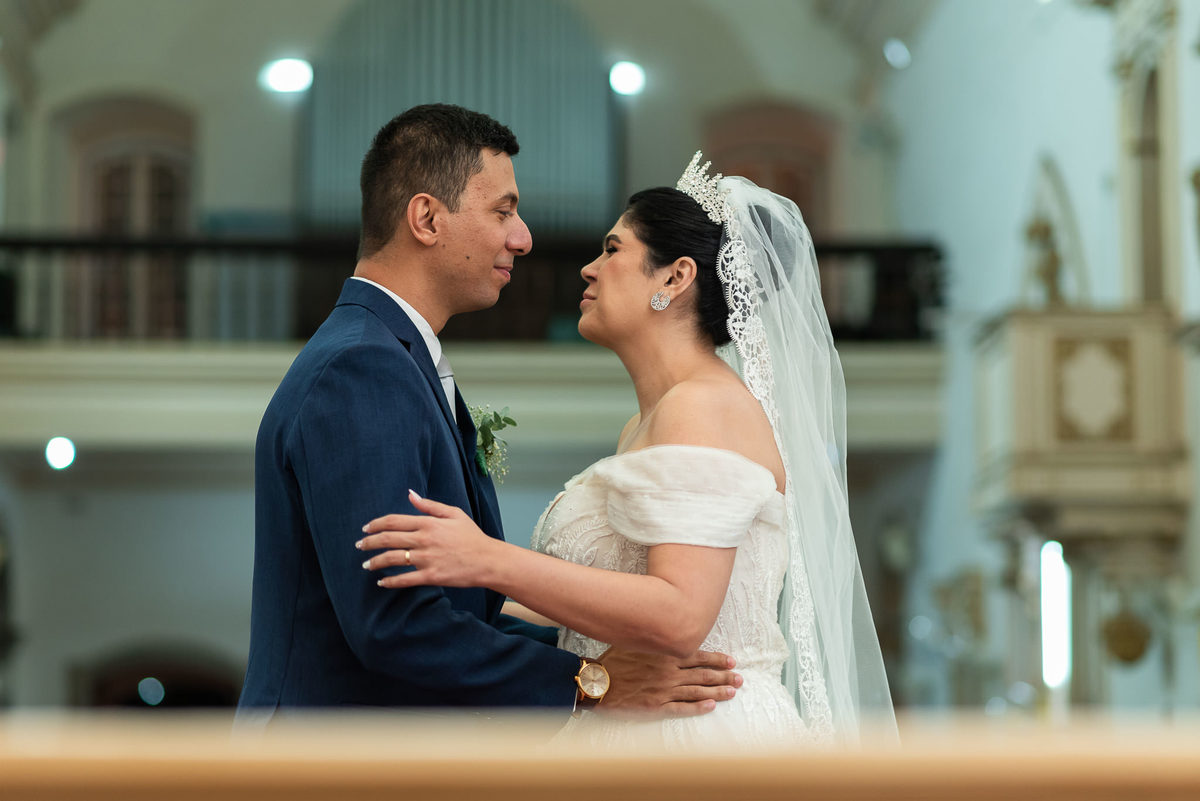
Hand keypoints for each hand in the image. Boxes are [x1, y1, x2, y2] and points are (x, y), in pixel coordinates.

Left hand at [357, 490, 501, 588]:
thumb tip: (410, 495)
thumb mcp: (454, 514)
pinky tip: (382, 583)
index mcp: (428, 523)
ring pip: (392, 559)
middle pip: (388, 539)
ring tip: (366, 565)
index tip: (365, 529)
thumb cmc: (472, 536)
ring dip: (375, 562)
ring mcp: (426, 559)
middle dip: (369, 543)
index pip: (394, 521)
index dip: (376, 524)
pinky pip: (405, 579)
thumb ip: (430, 505)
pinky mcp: (430, 576)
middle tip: (359, 546)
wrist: (488, 560)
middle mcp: (424, 539)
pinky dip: (390, 582)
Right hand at [596, 647, 741, 718]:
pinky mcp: (656, 707)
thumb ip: (655, 637)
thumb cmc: (615, 660)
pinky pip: (682, 708)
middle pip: (703, 675)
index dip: (717, 659)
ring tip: (732, 693)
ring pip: (697, 691)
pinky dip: (698, 707)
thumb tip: (668, 626)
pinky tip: (710, 706)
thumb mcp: (636, 641)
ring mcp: (664, 691)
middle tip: (740, 679)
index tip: (732, 661)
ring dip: (717, 692)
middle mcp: (669, 673)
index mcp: (665, 655)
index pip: (698, 657)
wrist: (597, 682)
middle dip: (724, 677)